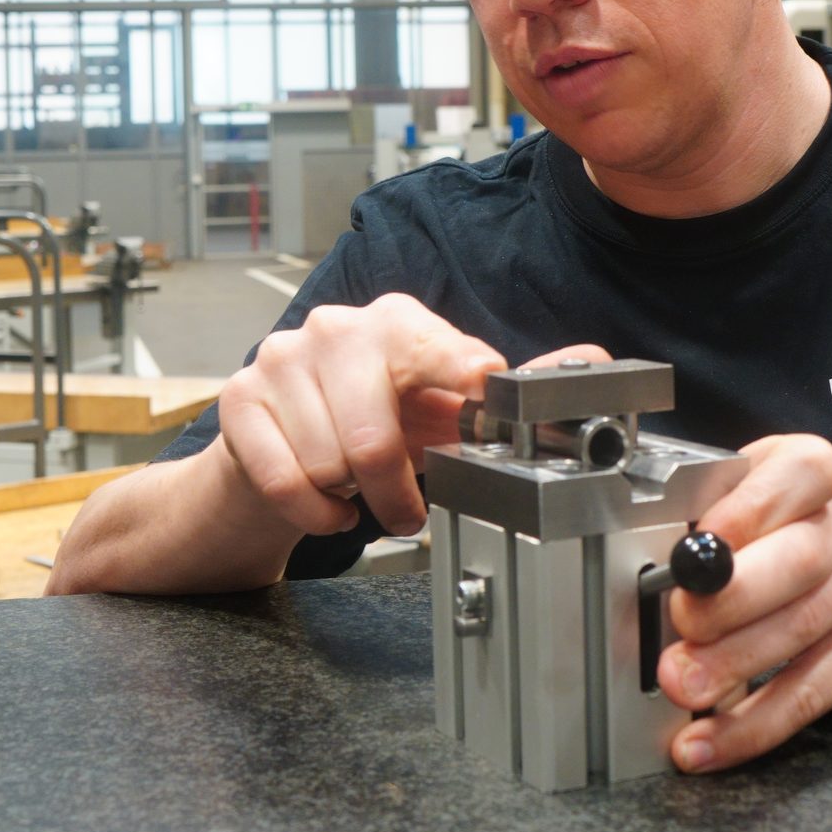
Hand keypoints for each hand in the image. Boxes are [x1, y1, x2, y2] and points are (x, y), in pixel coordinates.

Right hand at [217, 292, 611, 539]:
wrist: (275, 451)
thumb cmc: (370, 428)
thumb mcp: (443, 415)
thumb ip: (513, 393)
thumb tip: (593, 362)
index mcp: (397, 322)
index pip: (439, 348)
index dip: (462, 376)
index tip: (478, 391)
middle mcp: (336, 328)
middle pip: (374, 434)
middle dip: (393, 489)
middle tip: (403, 508)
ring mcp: (281, 358)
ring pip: (328, 462)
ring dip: (349, 497)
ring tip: (353, 489)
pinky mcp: (239, 399)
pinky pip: (283, 478)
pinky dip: (311, 509)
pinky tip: (323, 503)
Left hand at [654, 435, 831, 772]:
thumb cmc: (796, 526)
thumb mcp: (759, 492)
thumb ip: (712, 510)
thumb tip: (651, 558)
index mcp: (811, 472)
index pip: (795, 476)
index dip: (745, 513)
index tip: (697, 547)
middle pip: (797, 562)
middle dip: (732, 599)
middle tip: (682, 624)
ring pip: (800, 632)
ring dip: (733, 665)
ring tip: (682, 684)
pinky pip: (808, 694)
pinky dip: (753, 726)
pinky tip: (707, 741)